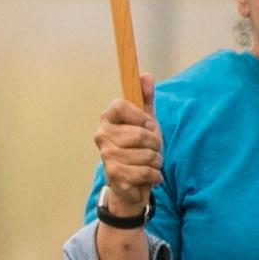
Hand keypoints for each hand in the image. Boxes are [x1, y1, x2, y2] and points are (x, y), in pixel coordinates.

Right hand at [95, 85, 161, 216]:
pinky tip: (149, 176)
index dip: (139, 116)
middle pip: (140, 133)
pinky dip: (154, 175)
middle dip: (154, 144)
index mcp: (108, 119)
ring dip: (156, 162)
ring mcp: (106, 155)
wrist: (133, 184)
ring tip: (150, 164)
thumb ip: (145, 99)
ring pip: (146, 154)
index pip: (120, 105)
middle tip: (151, 150)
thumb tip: (146, 75)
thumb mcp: (146, 122)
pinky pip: (144, 171)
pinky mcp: (113, 174)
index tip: (147, 126)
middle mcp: (102, 135)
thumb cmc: (138, 150)